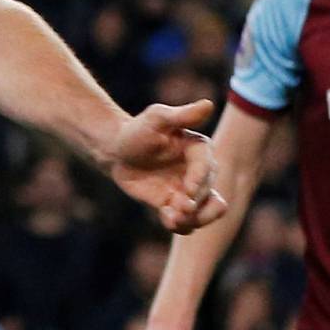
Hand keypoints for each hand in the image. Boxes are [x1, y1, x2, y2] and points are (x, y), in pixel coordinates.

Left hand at [109, 102, 227, 234]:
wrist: (119, 151)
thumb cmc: (139, 131)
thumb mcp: (158, 119)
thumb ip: (183, 115)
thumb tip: (209, 104)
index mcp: (200, 150)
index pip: (207, 169)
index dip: (200, 180)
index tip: (188, 189)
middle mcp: (200, 173)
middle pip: (210, 194)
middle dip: (197, 205)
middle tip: (180, 208)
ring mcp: (189, 191)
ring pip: (205, 213)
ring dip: (193, 220)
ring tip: (173, 219)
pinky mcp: (175, 205)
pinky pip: (186, 222)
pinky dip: (179, 225)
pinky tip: (166, 219)